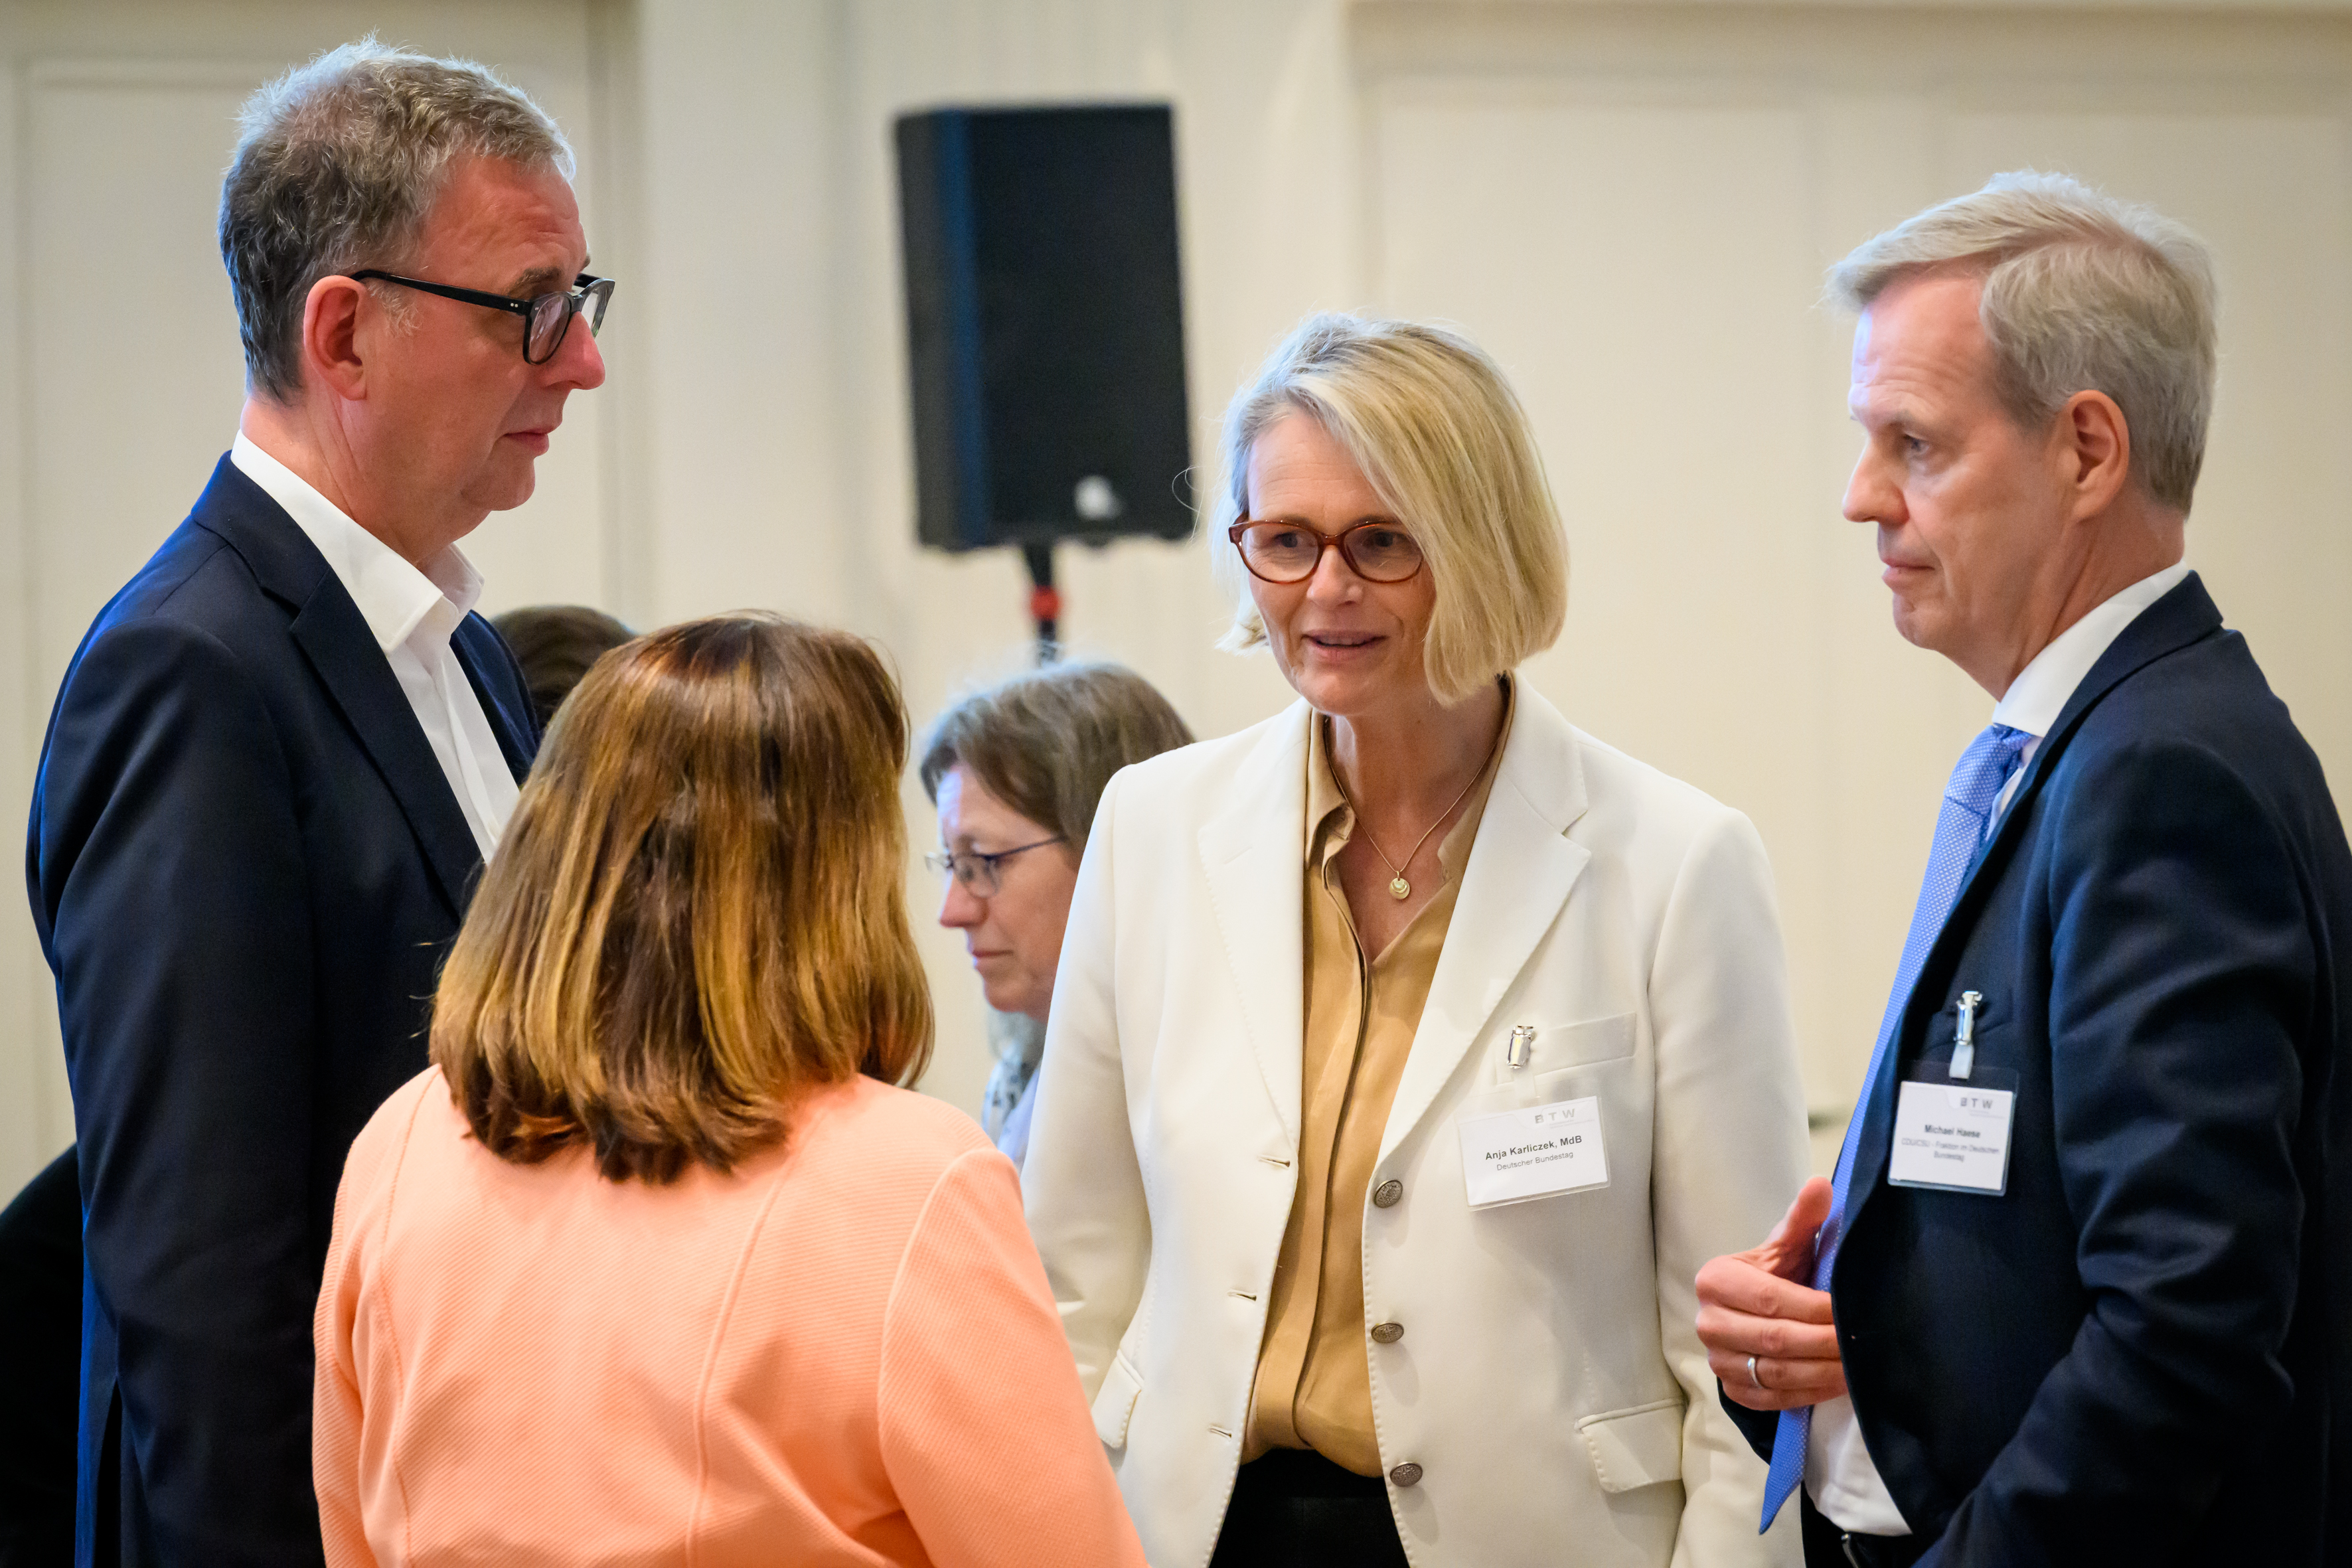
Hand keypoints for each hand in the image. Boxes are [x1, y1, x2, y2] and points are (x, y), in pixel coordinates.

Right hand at [1696, 1176, 1847, 1410]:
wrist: (1748, 1315)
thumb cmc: (1772, 1276)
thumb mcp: (1785, 1247)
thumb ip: (1803, 1219)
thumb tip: (1822, 1185)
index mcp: (1717, 1281)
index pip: (1772, 1299)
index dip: (1815, 1308)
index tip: (1851, 1311)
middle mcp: (1709, 1322)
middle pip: (1776, 1338)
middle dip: (1826, 1342)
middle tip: (1864, 1341)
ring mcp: (1718, 1361)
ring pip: (1776, 1372)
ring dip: (1823, 1372)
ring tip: (1859, 1366)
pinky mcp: (1733, 1390)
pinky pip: (1774, 1398)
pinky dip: (1810, 1393)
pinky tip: (1838, 1384)